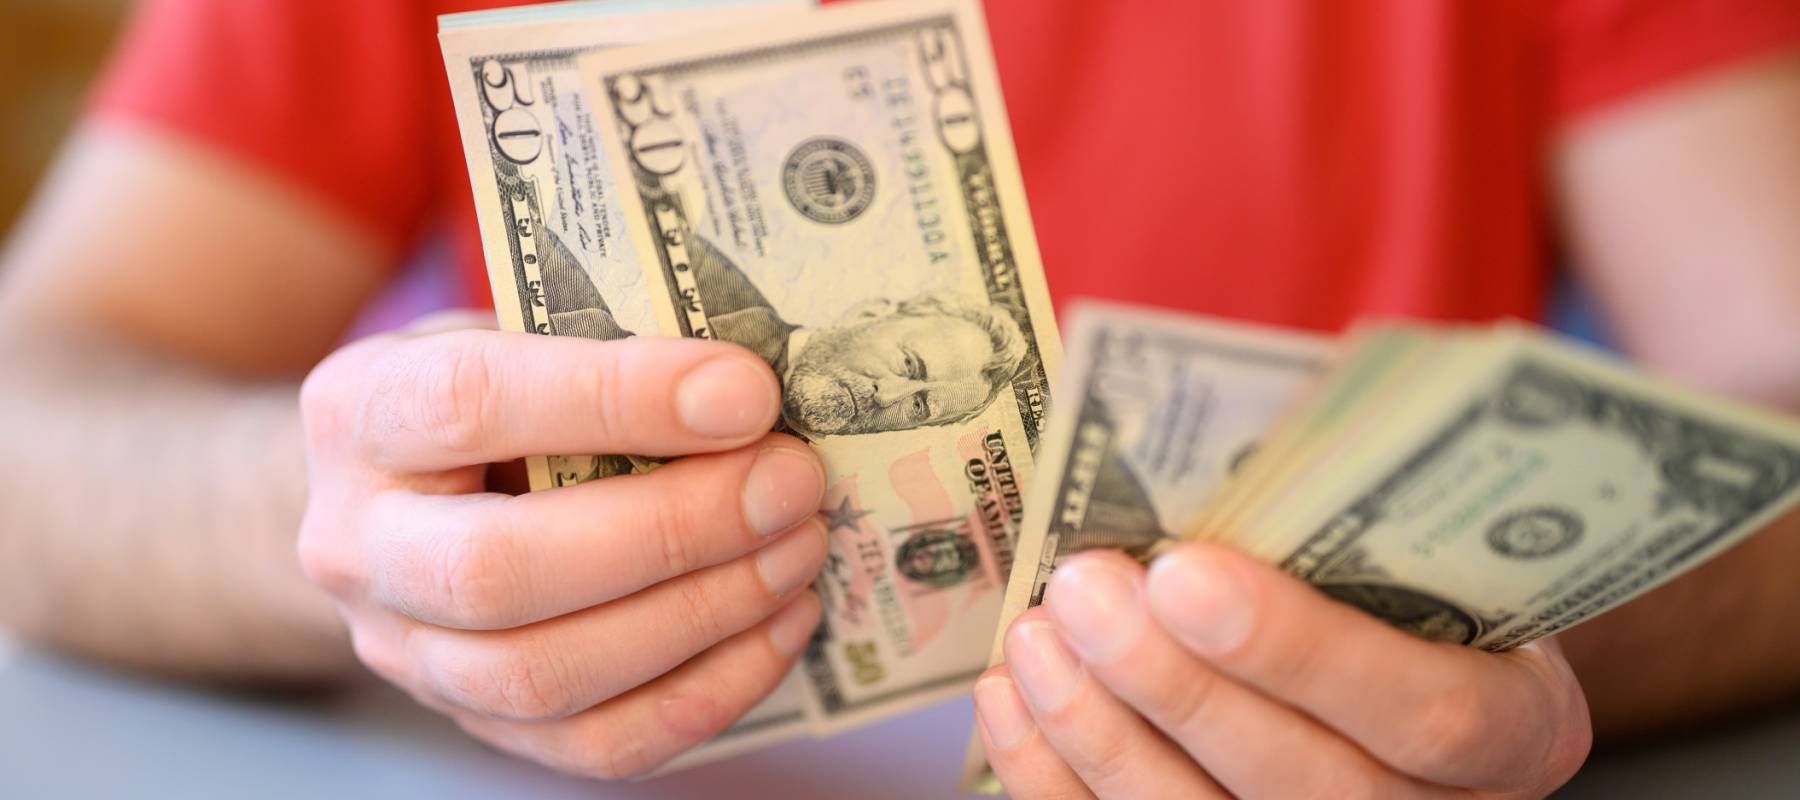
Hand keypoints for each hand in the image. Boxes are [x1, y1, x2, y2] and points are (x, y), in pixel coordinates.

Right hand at [296, 312, 827, 777]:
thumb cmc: (491, 397)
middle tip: (792, 482)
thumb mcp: (517, 331)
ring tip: (800, 547)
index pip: (471, 403)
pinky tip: (781, 621)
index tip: (745, 392)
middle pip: (500, 570)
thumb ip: (606, 347)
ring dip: (703, 613)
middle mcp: (358, 548)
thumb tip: (751, 392)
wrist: (406, 496)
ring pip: (546, 675)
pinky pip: (600, 743)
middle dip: (673, 530)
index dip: (617, 398)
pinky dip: (712, 689)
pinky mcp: (480, 726)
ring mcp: (409, 655)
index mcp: (361, 414)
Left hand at [976, 545, 1591, 798]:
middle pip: (1308, 786)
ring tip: (1037, 633)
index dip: (1300, 649)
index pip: (1427, 715)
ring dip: (1103, 732)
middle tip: (1083, 588)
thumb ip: (1354, 510)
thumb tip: (1209, 422)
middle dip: (1176, 685)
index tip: (1183, 570)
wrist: (1421, 657)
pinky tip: (1013, 698)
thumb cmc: (1416, 576)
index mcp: (1521, 729)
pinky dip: (1057, 780)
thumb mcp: (1431, 538)